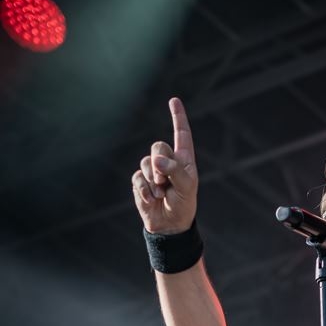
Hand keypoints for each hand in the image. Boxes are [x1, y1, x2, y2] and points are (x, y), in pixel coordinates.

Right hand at [131, 97, 197, 233]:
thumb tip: (156, 160)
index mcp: (184, 160)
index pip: (181, 134)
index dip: (178, 117)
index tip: (174, 100)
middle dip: (160, 163)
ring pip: (146, 162)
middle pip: (158, 146)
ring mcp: (152, 170)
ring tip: (161, 193)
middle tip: (165, 181)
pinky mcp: (140, 181)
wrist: (169, 225)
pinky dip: (144, 189)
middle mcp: (168, 161)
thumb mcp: (186, 188)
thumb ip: (174, 171)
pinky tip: (152, 199)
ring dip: (153, 180)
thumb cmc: (183, 205)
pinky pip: (137, 178)